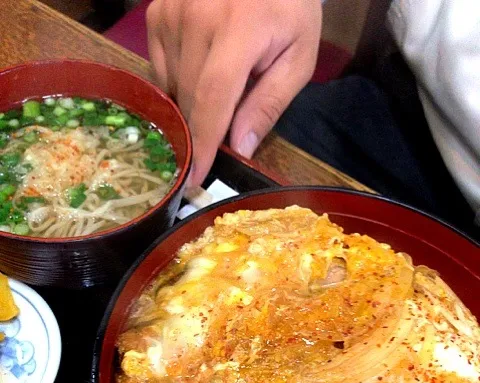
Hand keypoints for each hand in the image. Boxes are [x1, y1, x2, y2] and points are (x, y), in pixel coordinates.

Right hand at [147, 0, 321, 185]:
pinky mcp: (157, 12)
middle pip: (190, 97)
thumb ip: (268, 103)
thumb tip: (239, 148)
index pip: (212, 97)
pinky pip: (159, 68)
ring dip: (192, 102)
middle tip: (221, 134)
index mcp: (240, 28)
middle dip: (203, 126)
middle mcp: (196, 17)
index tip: (195, 178)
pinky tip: (201, 68)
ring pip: (172, 86)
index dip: (203, 142)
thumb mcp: (298, 58)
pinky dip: (178, 81)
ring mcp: (171, 11)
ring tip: (219, 87)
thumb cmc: (290, 10)